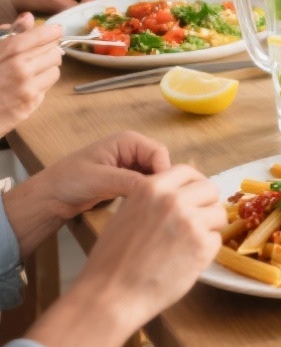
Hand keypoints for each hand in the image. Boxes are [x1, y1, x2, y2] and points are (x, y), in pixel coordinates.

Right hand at [0, 16, 62, 132]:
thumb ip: (7, 34)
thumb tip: (28, 17)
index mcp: (6, 53)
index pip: (38, 36)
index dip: (51, 31)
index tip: (56, 29)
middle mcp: (19, 70)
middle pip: (53, 51)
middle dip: (49, 49)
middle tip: (41, 51)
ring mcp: (27, 89)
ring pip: (55, 69)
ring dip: (48, 67)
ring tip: (33, 68)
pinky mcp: (30, 105)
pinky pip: (48, 87)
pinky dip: (41, 83)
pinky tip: (27, 84)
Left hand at [2, 131, 171, 253]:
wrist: (50, 198)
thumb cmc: (68, 181)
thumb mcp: (100, 179)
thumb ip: (129, 181)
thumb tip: (156, 188)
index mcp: (128, 141)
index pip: (160, 152)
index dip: (164, 171)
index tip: (162, 192)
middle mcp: (133, 150)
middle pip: (162, 164)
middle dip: (161, 181)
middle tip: (158, 201)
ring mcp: (132, 165)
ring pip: (157, 176)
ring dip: (155, 189)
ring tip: (150, 205)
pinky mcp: (129, 180)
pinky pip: (148, 186)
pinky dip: (148, 195)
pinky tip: (143, 206)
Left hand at [3, 0, 111, 13]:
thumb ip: (70, 6)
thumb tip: (86, 16)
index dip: (91, 2)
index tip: (84, 15)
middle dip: (101, 3)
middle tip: (92, 16)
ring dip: (99, 7)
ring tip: (90, 18)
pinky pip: (96, 2)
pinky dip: (95, 10)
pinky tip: (88, 18)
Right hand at [73, 163, 224, 332]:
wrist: (110, 294)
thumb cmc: (112, 261)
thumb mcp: (126, 214)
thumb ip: (153, 200)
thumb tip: (178, 194)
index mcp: (152, 188)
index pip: (188, 172)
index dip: (194, 185)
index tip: (195, 197)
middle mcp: (173, 199)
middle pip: (210, 189)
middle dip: (206, 205)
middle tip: (197, 223)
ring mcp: (190, 221)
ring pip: (218, 213)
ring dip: (210, 228)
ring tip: (189, 244)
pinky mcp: (202, 245)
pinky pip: (217, 239)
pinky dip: (207, 250)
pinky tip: (187, 260)